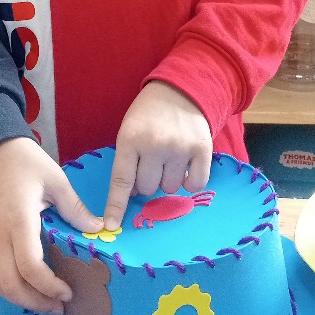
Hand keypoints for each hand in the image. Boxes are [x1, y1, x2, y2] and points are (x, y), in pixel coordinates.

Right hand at [0, 137, 102, 313]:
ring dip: (21, 300)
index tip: (68, 292)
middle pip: (10, 284)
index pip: (29, 266)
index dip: (48, 286)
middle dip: (36, 302)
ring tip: (46, 303)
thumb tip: (100, 229)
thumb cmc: (27, 163)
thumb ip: (75, 209)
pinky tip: (26, 288)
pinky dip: (7, 288)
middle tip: (60, 307)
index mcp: (19, 220)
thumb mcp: (57, 180)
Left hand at [103, 80, 212, 230]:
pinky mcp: (202, 149)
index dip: (116, 205)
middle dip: (148, 181)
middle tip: (152, 162)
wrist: (180, 89)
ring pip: (170, 188)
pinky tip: (185, 165)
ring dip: (168, 179)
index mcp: (130, 139)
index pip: (122, 180)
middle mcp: (155, 144)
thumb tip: (133, 198)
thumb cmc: (148, 114)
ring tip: (169, 157)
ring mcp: (180, 147)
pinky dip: (189, 180)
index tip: (111, 226)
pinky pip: (195, 184)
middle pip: (148, 188)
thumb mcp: (129, 130)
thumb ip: (128, 161)